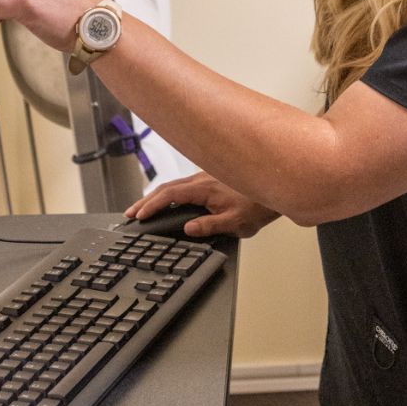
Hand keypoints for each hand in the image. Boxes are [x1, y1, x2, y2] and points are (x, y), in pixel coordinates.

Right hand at [126, 172, 280, 238]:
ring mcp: (207, 177)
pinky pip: (184, 184)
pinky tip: (168, 200)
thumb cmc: (258, 205)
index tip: (138, 214)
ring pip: (175, 184)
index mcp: (205, 189)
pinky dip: (170, 192)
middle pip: (167, 187)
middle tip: (130, 213)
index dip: (152, 205)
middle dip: (146, 200)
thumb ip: (210, 226)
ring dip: (157, 196)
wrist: (276, 184)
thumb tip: (188, 228)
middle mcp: (203, 179)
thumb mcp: (235, 223)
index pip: (170, 195)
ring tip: (143, 208)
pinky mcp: (211, 179)